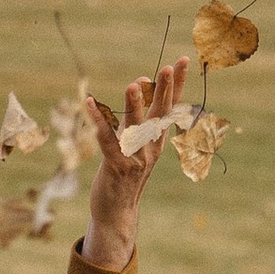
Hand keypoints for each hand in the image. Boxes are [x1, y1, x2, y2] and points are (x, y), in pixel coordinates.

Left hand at [81, 57, 193, 267]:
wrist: (117, 212)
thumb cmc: (124, 174)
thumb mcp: (136, 146)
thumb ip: (139, 120)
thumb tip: (139, 87)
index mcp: (157, 140)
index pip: (171, 107)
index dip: (178, 84)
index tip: (184, 61)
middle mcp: (150, 147)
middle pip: (159, 114)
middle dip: (164, 90)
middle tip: (167, 67)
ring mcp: (135, 158)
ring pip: (136, 128)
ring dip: (135, 106)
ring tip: (133, 84)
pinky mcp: (117, 167)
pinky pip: (107, 141)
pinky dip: (98, 121)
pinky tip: (90, 103)